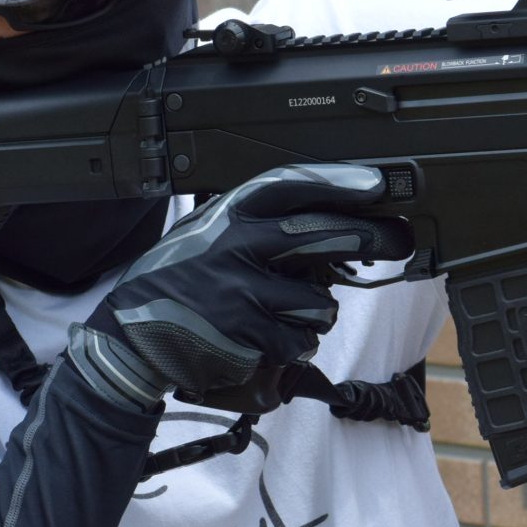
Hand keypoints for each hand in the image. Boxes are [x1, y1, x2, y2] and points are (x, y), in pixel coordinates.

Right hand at [63, 164, 413, 412]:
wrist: (130, 338)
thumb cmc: (176, 282)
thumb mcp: (205, 236)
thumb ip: (256, 229)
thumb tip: (331, 227)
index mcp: (226, 217)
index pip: (290, 187)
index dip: (338, 182)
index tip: (377, 182)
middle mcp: (237, 249)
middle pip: (323, 237)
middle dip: (369, 238)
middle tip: (396, 240)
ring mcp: (244, 295)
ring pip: (320, 303)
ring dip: (316, 312)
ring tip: (284, 312)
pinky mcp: (249, 338)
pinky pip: (299, 341)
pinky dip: (293, 343)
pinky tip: (264, 337)